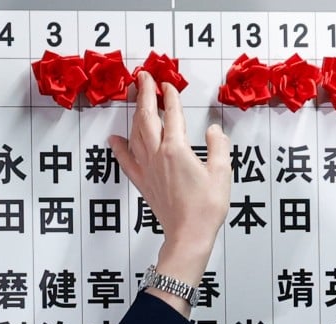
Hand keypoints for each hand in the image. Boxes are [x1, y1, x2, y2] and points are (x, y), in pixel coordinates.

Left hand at [109, 71, 230, 312]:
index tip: (166, 83)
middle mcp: (157, 156)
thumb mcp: (222, 172)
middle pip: (147, 118)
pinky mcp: (142, 183)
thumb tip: (213, 131)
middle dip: (144, 95)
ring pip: (136, 135)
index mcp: (177, 150)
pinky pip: (126, 161)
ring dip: (134, 114)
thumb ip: (219, 147)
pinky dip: (119, 147)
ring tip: (133, 98)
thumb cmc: (207, 207)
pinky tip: (113, 138)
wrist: (188, 234)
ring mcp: (147, 169)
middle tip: (142, 77)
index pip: (172, 115)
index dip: (168, 97)